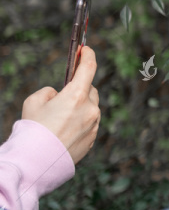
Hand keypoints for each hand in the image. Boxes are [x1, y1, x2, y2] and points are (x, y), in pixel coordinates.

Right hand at [22, 46, 100, 164]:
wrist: (38, 160)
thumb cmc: (33, 129)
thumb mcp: (34, 102)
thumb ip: (50, 92)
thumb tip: (59, 95)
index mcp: (77, 96)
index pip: (89, 68)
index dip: (87, 56)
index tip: (86, 49)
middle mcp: (91, 109)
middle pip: (91, 90)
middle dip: (80, 89)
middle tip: (66, 93)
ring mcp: (94, 124)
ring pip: (92, 108)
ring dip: (81, 107)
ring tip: (61, 117)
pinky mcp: (94, 138)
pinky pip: (90, 123)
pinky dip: (81, 122)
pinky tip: (66, 130)